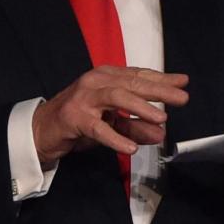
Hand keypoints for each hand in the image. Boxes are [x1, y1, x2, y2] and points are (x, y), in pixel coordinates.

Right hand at [32, 66, 188, 165]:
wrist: (41, 130)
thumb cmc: (79, 121)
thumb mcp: (112, 122)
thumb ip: (136, 125)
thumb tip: (161, 132)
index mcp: (107, 76)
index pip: (138, 75)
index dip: (162, 79)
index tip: (183, 82)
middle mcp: (96, 82)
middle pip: (132, 84)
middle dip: (159, 91)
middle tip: (181, 98)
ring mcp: (83, 98)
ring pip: (116, 97)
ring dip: (140, 108)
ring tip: (161, 118)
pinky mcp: (73, 117)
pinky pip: (98, 128)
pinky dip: (116, 137)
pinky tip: (131, 148)